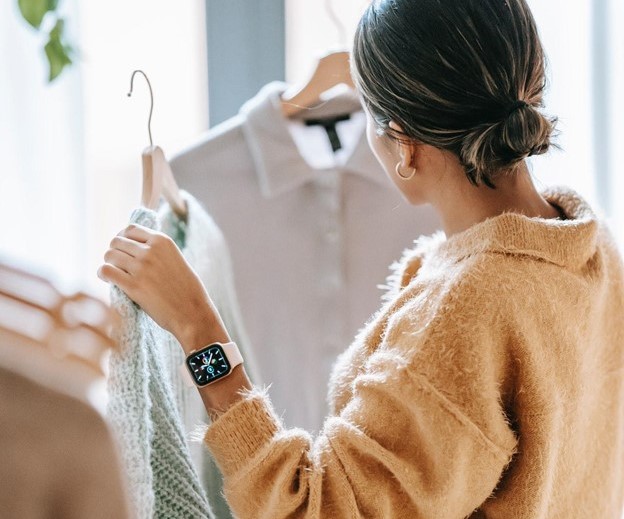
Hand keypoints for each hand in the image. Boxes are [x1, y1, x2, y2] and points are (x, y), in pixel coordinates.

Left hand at [97, 224, 229, 350]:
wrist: (193, 312)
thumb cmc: (186, 290)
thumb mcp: (175, 259)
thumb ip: (157, 250)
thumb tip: (133, 247)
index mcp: (163, 241)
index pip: (131, 229)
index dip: (123, 238)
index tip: (122, 249)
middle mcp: (151, 250)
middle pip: (116, 241)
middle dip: (114, 252)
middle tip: (118, 265)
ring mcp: (141, 268)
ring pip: (109, 255)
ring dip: (109, 264)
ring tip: (113, 273)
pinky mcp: (133, 286)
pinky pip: (106, 271)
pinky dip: (103, 274)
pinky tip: (108, 280)